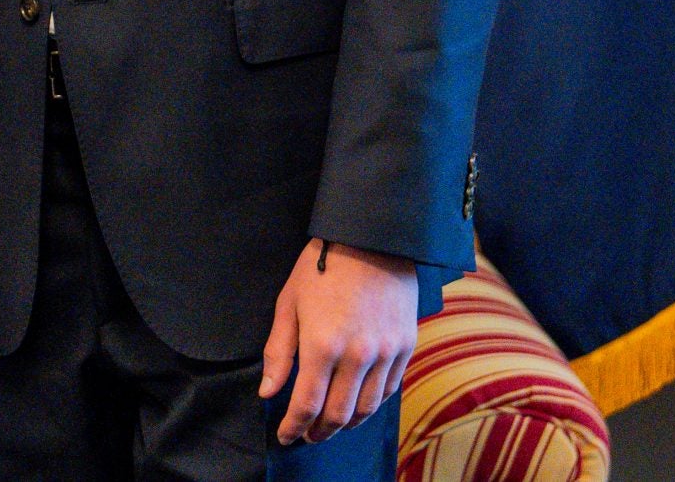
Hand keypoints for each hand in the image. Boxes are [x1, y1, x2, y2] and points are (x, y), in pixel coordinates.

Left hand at [261, 239, 416, 444]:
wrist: (372, 238)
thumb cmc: (322, 267)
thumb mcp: (289, 303)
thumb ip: (279, 352)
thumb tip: (268, 392)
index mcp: (322, 344)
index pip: (307, 404)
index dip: (295, 426)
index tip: (287, 436)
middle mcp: (357, 354)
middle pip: (339, 414)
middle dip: (320, 431)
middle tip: (308, 435)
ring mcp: (385, 352)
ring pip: (367, 407)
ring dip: (347, 424)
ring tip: (332, 425)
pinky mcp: (405, 346)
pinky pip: (389, 389)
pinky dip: (371, 404)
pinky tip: (358, 404)